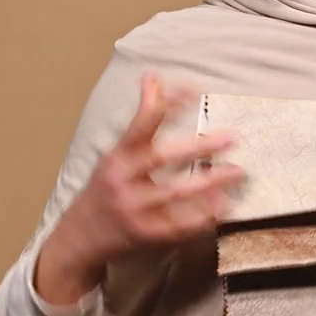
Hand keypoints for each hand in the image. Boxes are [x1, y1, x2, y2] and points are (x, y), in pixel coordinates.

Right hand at [34, 74, 243, 304]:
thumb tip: (153, 76)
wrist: (79, 239)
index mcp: (117, 156)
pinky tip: (224, 207)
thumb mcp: (117, 152)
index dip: (166, 106)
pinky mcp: (144, 235)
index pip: (140, 125)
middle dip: (198, 147)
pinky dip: (202, 217)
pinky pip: (177, 226)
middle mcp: (122, 180)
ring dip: (209, 183)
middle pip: (161, 159)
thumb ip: (140, 118)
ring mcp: (132, 209)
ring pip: (174, 193)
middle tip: (231, 137)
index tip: (194, 90)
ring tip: (237, 171)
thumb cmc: (105, 187)